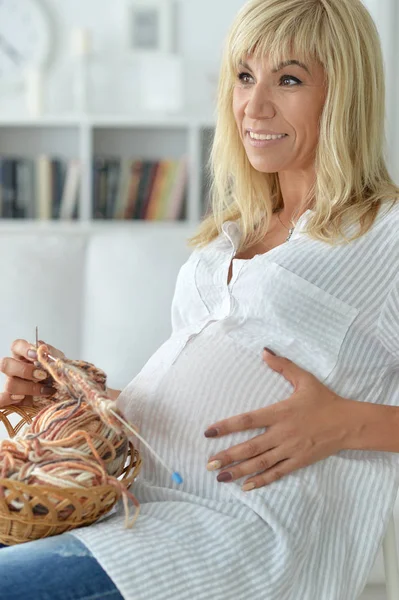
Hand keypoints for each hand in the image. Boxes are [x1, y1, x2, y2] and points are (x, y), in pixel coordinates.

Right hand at [0, 338, 63, 407]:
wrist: (62, 392)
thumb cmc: (56, 374)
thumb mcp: (58, 362)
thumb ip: (51, 355)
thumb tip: (44, 349)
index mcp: (24, 356)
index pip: (16, 346)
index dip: (24, 349)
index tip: (36, 355)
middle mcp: (14, 369)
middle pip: (6, 364)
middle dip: (24, 370)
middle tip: (42, 375)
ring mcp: (11, 384)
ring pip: (9, 384)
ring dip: (29, 388)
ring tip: (45, 390)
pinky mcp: (12, 400)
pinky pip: (1, 400)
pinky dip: (8, 400)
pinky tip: (23, 399)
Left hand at [204, 349, 355, 491]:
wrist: (348, 423)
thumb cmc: (324, 400)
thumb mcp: (304, 379)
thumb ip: (283, 366)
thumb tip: (264, 352)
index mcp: (280, 412)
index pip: (248, 420)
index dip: (227, 426)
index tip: (209, 432)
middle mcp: (282, 433)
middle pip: (250, 447)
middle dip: (228, 456)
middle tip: (209, 464)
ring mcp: (290, 449)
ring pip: (260, 463)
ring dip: (239, 471)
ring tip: (220, 477)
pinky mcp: (298, 461)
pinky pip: (276, 473)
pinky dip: (261, 480)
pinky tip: (246, 486)